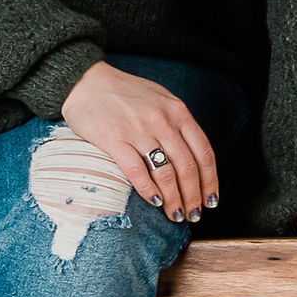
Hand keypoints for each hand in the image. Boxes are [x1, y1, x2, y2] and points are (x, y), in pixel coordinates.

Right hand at [61, 62, 217, 218]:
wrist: (85, 81)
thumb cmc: (124, 92)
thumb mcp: (161, 99)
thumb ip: (178, 123)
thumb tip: (193, 155)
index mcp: (178, 112)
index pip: (204, 153)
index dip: (210, 181)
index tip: (211, 199)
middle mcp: (163, 121)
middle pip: (188, 168)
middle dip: (194, 196)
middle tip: (194, 215)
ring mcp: (139, 130)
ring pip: (166, 174)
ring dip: (174, 199)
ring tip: (176, 215)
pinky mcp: (114, 139)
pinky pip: (137, 171)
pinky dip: (148, 190)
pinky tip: (154, 202)